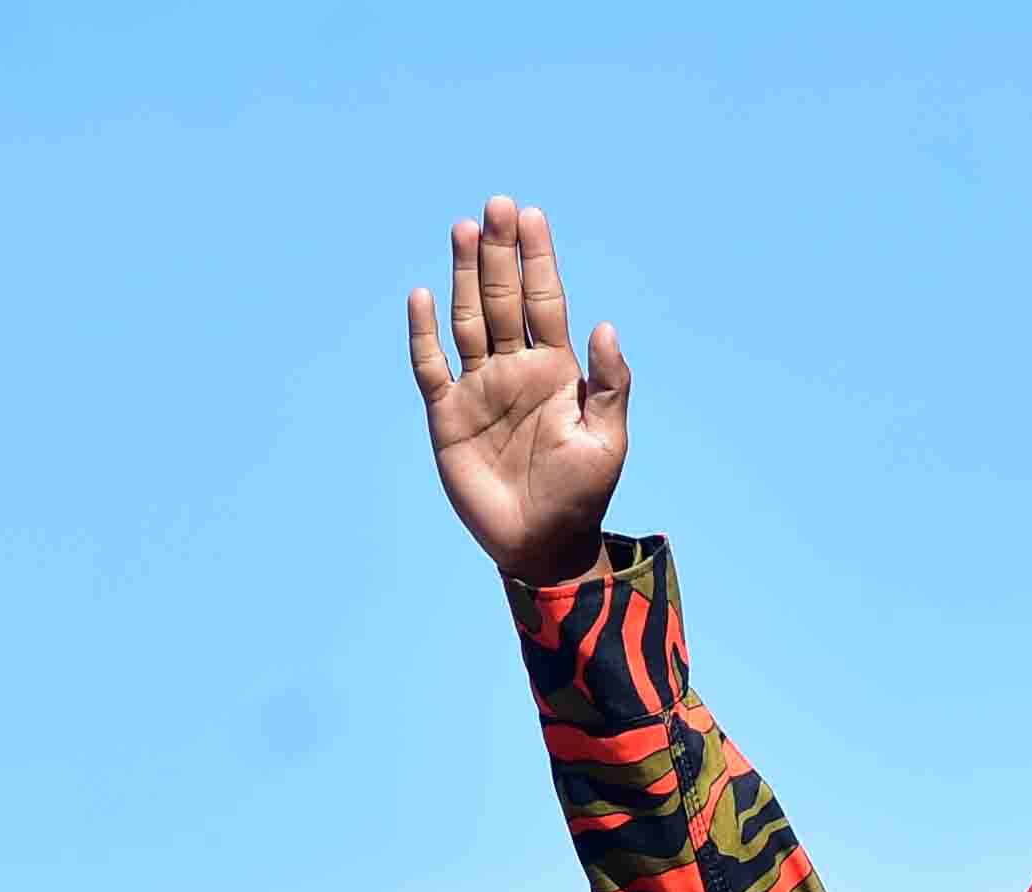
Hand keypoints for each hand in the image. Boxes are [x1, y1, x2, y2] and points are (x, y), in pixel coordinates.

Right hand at [409, 198, 627, 586]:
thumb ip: (608, 384)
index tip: (532, 216)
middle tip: (496, 206)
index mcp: (556, 371)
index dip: (538, 260)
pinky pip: (432, 367)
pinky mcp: (448, 416)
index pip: (545, 301)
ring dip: (467, 277)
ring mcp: (479, 389)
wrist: (541, 544)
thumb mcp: (608, 441)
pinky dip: (425, 333)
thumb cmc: (581, 495)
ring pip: (469, 320)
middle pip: (504, 299)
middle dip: (501, 253)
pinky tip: (423, 296)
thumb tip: (604, 326)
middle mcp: (514, 370)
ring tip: (464, 230)